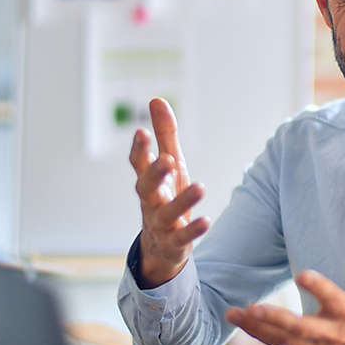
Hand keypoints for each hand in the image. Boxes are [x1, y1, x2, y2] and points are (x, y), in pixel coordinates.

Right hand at [129, 98, 210, 286]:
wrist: (161, 245)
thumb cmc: (166, 196)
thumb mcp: (169, 164)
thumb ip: (165, 134)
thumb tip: (156, 99)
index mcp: (149, 181)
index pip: (138, 164)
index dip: (139, 149)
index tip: (142, 132)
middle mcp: (150, 201)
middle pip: (145, 188)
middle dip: (154, 174)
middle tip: (166, 160)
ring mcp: (160, 223)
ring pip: (166, 213)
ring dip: (182, 201)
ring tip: (200, 187)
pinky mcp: (174, 243)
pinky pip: (181, 237)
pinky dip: (192, 230)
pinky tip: (206, 220)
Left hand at [227, 226, 344, 344]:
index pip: (331, 296)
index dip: (317, 287)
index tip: (302, 276)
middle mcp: (332, 331)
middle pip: (301, 327)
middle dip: (276, 319)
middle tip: (253, 308)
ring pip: (285, 339)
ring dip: (258, 328)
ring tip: (234, 314)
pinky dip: (262, 338)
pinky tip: (243, 325)